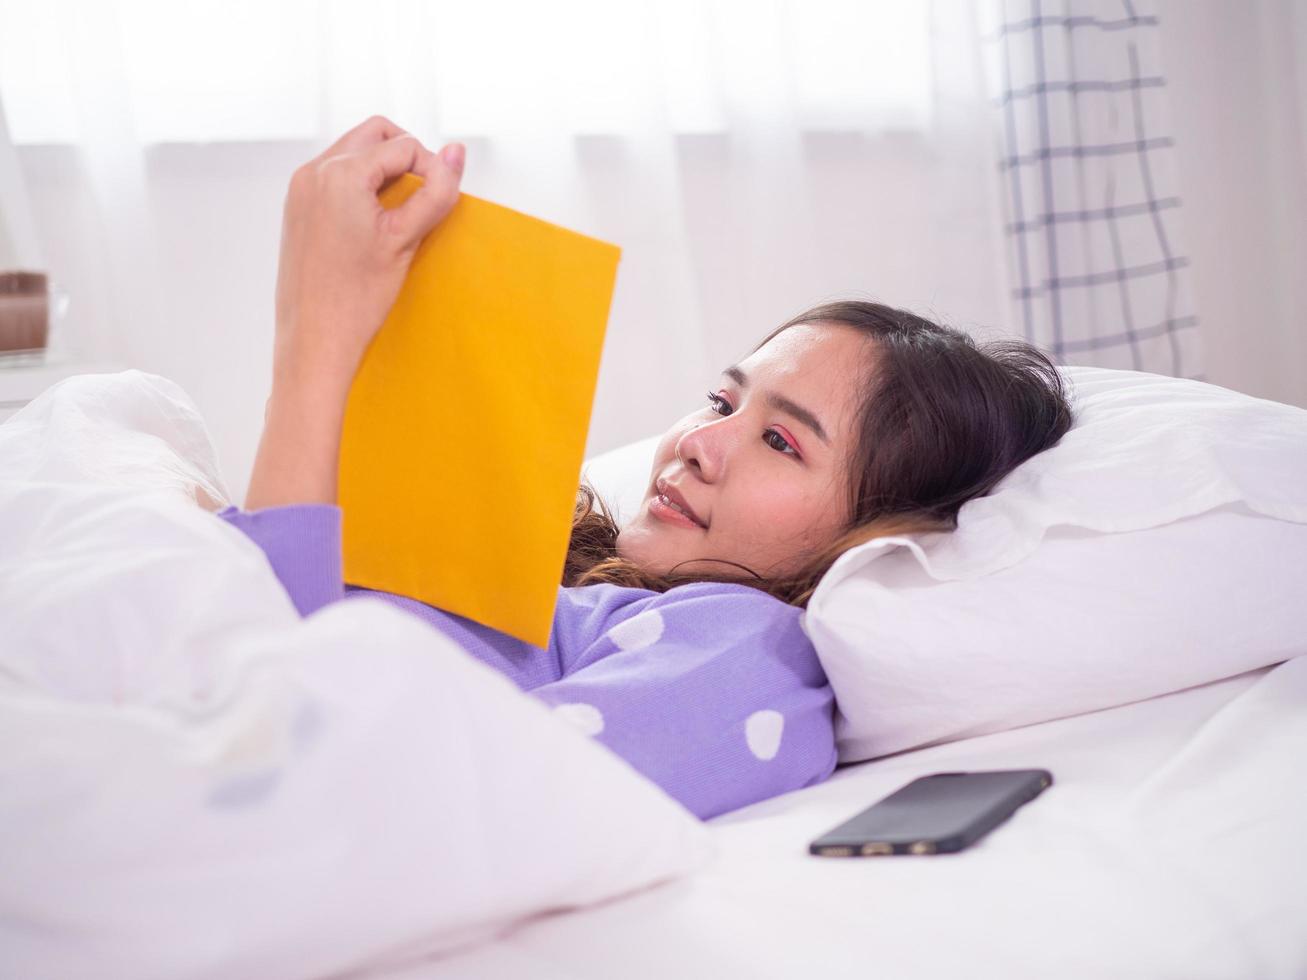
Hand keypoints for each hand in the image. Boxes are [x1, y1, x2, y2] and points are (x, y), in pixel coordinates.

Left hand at [272, 115, 464, 390]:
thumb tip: (457, 150)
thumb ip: (436, 191)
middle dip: (406, 156)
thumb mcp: (406, 239)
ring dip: (384, 170)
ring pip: (355, 151)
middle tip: (423, 198)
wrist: (315, 339)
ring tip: (400, 215)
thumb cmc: (359, 297)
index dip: (432, 170)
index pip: (404, 145)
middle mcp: (314, 171)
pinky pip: (336, 175)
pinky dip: (362, 185)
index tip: (438, 207)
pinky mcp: (297, 206)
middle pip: (375, 134)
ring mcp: (301, 187)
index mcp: (340, 173)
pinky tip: (374, 224)